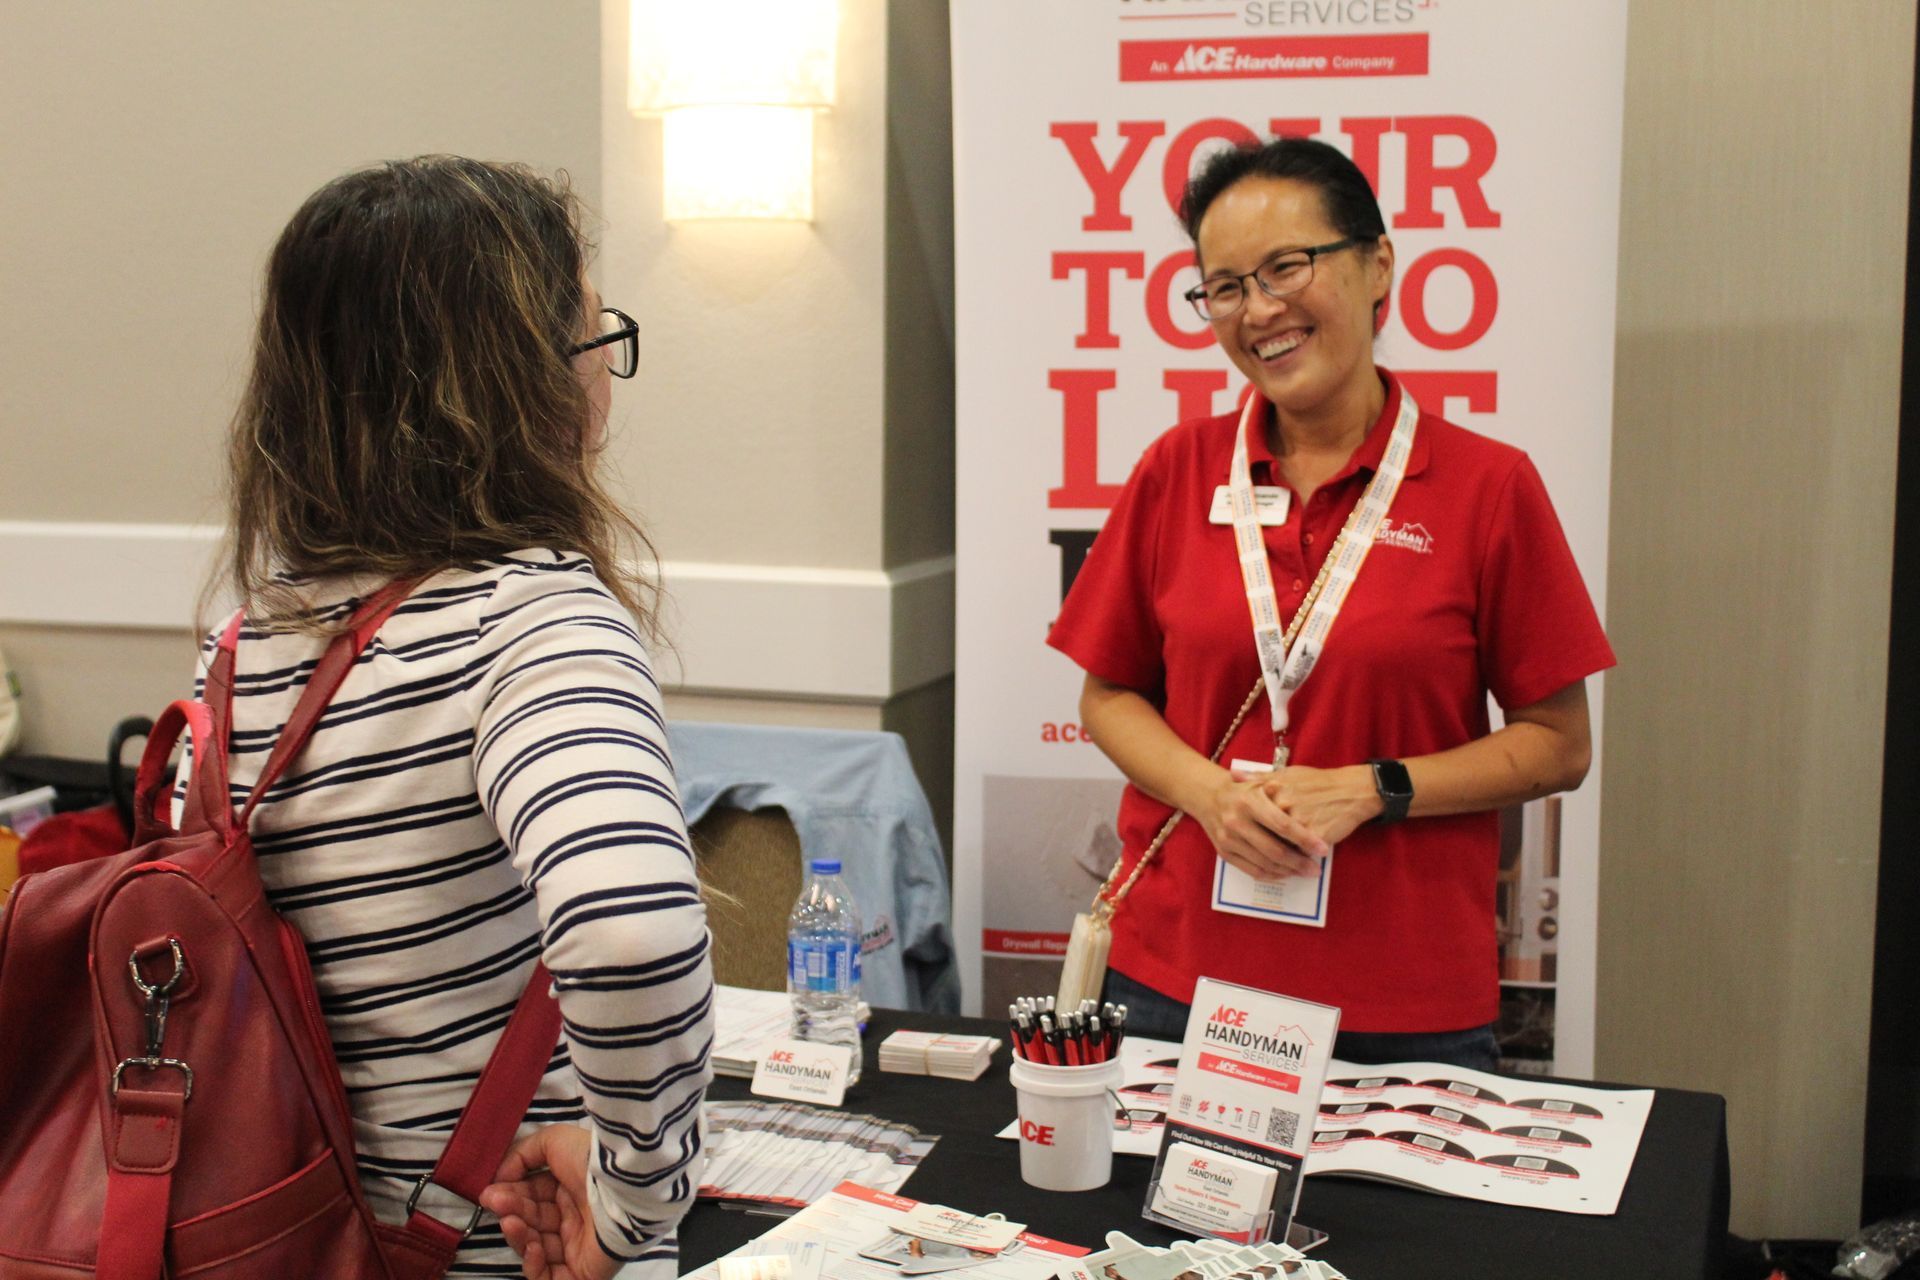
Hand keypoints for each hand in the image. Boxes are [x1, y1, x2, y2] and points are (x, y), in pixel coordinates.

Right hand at [480, 1125, 622, 1279]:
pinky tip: (532, 1245)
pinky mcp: (582, 1272)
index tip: (489, 1193)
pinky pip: (549, 1276)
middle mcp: (574, 1217)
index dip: (510, 1196)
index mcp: (570, 1190)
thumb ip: (522, 1155)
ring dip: (518, 1236)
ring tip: (512, 1221)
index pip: (532, 1199)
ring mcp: (578, 1246)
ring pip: (535, 1249)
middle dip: (510, 1212)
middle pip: (531, 1223)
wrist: (623, 1187)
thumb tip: (500, 1178)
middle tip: (496, 1203)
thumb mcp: (554, 1141)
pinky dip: (533, 1264)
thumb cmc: (590, 1161)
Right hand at [1194, 768, 1331, 880]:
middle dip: (1299, 863)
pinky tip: (1285, 873)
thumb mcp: (1259, 783)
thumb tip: (1310, 811)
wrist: (1206, 795)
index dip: (1305, 839)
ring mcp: (1228, 840)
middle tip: (1316, 869)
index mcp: (1248, 802)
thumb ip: (1283, 794)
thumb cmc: (1241, 788)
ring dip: (1288, 871)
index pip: (1282, 825)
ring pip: (1265, 864)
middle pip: (1274, 850)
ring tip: (1305, 872)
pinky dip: (1272, 875)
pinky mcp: (1224, 853)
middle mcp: (1236, 822)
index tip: (1323, 849)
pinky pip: (1252, 870)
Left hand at [1239, 763, 1382, 850]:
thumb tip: (1232, 773)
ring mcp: (1299, 821)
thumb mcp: (1287, 773)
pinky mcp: (1315, 836)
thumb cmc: (1317, 782)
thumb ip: (1258, 777)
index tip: (1244, 836)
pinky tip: (1298, 864)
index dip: (1247, 828)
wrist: (1352, 791)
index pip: (1251, 815)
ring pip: (1281, 846)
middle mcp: (1283, 805)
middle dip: (1261, 848)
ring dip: (1280, 859)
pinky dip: (1298, 860)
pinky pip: (1300, 854)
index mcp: (1273, 790)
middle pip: (1263, 833)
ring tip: (1281, 865)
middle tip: (1261, 856)